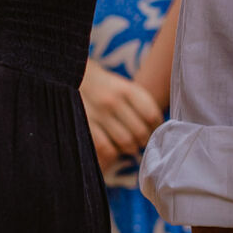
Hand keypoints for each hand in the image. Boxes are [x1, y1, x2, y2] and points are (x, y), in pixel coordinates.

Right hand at [79, 57, 162, 174]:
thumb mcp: (125, 88)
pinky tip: (115, 150)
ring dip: (131, 148)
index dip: (157, 128)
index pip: (152, 115)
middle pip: (140, 131)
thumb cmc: (106, 88)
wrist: (74, 79)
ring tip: (131, 147)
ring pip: (125, 141)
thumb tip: (158, 128)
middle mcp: (113, 101)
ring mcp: (97, 114)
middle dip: (144, 141)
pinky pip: (105, 148)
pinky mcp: (84, 126)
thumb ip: (141, 105)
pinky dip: (114, 153)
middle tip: (143, 142)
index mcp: (127, 90)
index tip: (155, 131)